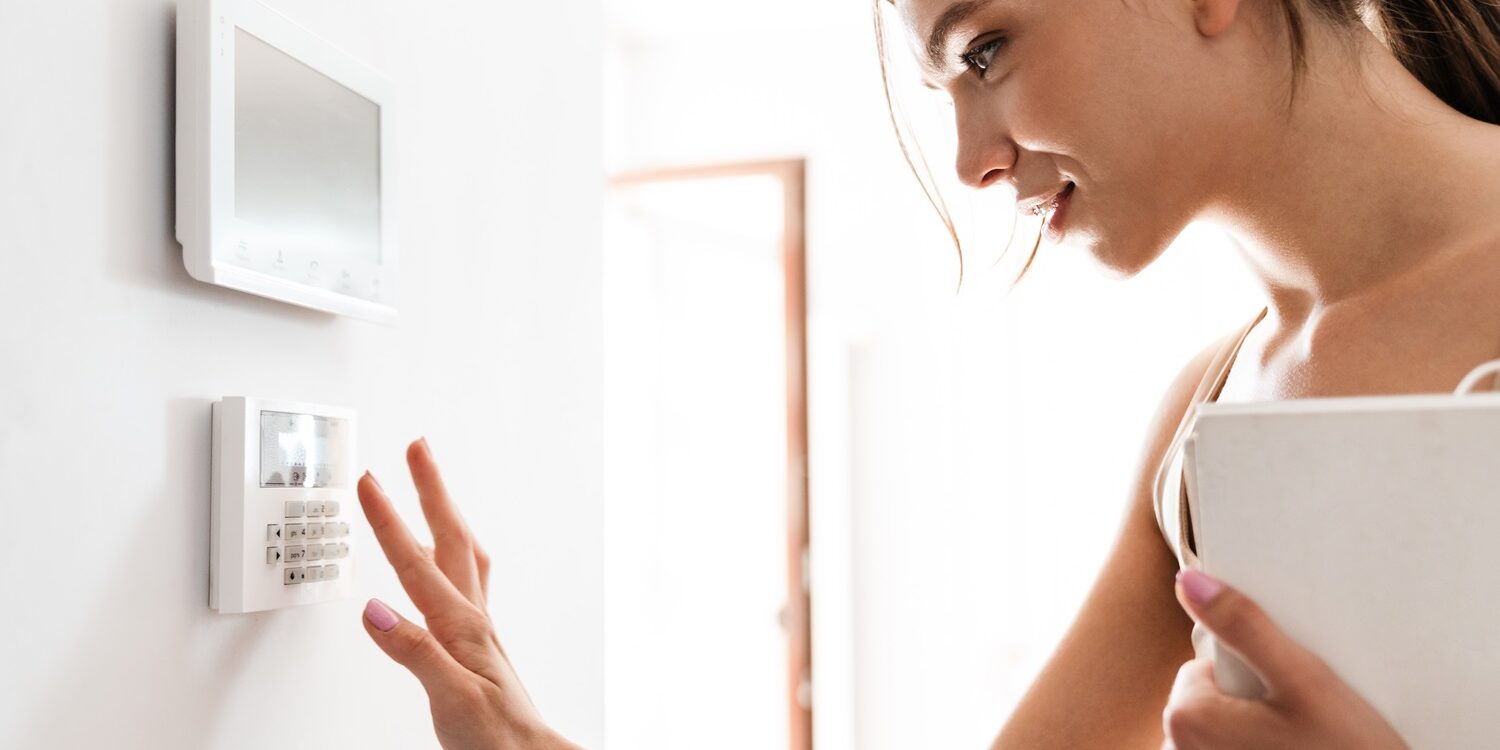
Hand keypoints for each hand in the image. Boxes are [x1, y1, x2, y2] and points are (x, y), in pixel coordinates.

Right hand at [357, 437, 580, 749]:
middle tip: (417, 448)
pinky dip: (453, 553)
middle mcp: (473, 618)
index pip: (416, 562)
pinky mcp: (478, 643)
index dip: (389, 520)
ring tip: (433, 483)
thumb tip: (374, 610)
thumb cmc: (495, 736)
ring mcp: (478, 628)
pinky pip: (466, 580)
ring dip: (446, 513)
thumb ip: (414, 652)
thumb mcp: (450, 697)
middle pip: (451, 538)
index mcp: (461, 626)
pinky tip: (447, 558)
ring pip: (463, 553)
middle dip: (432, 489)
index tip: (368, 481)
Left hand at [1161, 568, 1407, 749]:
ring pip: (1220, 735)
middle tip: (1300, 727)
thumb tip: (1189, 580)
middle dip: (1249, 707)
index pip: (1204, 666)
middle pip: (1210, 703)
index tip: (1286, 696)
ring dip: (1251, 739)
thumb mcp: (1305, 680)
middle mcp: (1178, 749)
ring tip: (1302, 748)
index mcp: (1186, 716)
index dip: (1250, 674)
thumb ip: (1243, 625)